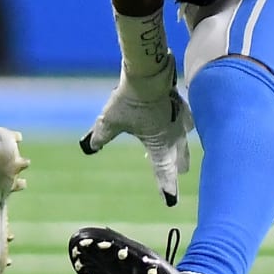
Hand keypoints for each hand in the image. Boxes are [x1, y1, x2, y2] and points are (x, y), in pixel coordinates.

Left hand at [81, 55, 193, 205]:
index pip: (164, 171)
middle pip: (180, 158)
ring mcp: (179, 119)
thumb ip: (101, 136)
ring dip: (181, 147)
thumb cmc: (129, 101)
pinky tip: (179, 120)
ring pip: (184, 139)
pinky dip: (181, 125)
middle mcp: (174, 135)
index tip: (170, 201)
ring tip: (178, 149)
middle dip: (178, 167)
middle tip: (180, 174)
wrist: (148, 72)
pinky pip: (184, 120)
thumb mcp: (111, 121)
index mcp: (160, 145)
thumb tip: (89, 146)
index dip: (167, 187)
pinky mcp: (180, 103)